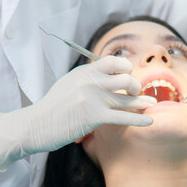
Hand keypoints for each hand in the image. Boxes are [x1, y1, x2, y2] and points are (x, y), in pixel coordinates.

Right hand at [0, 56, 155, 171]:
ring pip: (127, 97)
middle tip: (136, 93)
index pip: (113, 61)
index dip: (126, 67)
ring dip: (141, 101)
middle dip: (135, 85)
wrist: (35, 125)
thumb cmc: (52, 107)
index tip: (128, 75)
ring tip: (151, 104)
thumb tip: (107, 74)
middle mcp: (91, 81)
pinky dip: (139, 119)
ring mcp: (93, 99)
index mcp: (85, 72)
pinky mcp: (94, 117)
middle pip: (125, 77)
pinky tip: (149, 120)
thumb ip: (88, 78)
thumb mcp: (69, 84)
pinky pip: (123, 116)